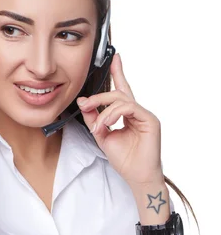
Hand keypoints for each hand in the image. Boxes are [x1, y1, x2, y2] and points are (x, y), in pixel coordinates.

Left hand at [76, 53, 163, 186]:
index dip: (119, 73)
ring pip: (122, 99)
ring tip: (98, 126)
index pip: (122, 90)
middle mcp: (138, 112)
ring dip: (104, 111)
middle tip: (86, 104)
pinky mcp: (150, 120)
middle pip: (118, 93)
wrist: (136, 176)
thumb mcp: (102, 135)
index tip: (115, 58)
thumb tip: (84, 102)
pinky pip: (129, 108)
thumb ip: (94, 118)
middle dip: (99, 97)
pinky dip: (114, 114)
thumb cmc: (124, 159)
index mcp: (128, 114)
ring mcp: (145, 115)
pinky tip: (107, 124)